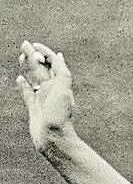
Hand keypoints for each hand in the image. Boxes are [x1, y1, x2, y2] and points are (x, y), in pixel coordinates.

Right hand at [16, 40, 75, 154]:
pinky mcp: (34, 108)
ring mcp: (42, 99)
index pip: (53, 64)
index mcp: (59, 85)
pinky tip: (19, 78)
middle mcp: (51, 90)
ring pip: (33, 78)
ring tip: (21, 56)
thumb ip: (62, 73)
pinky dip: (23, 85)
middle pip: (41, 69)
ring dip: (27, 66)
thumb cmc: (59, 116)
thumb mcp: (63, 91)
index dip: (45, 53)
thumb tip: (59, 56)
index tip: (34, 45)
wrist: (54, 139)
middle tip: (24, 44)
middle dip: (33, 56)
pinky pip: (27, 93)